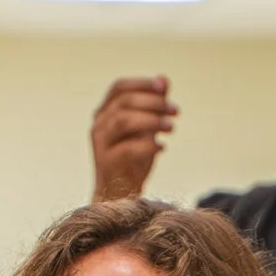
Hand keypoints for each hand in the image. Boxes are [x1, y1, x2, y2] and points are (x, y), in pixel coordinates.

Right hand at [91, 75, 176, 200]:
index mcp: (105, 112)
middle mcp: (99, 124)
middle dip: (154, 103)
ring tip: (171, 127)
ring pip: (124, 120)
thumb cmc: (134, 159)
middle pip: (125, 102)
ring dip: (152, 121)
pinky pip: (128, 148)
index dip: (142, 84)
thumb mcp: (147, 128)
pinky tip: (162, 148)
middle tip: (176, 111)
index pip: (120, 88)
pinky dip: (148, 146)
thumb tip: (164, 80)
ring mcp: (100, 143)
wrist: (120, 195)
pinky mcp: (106, 162)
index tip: (164, 88)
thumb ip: (154, 105)